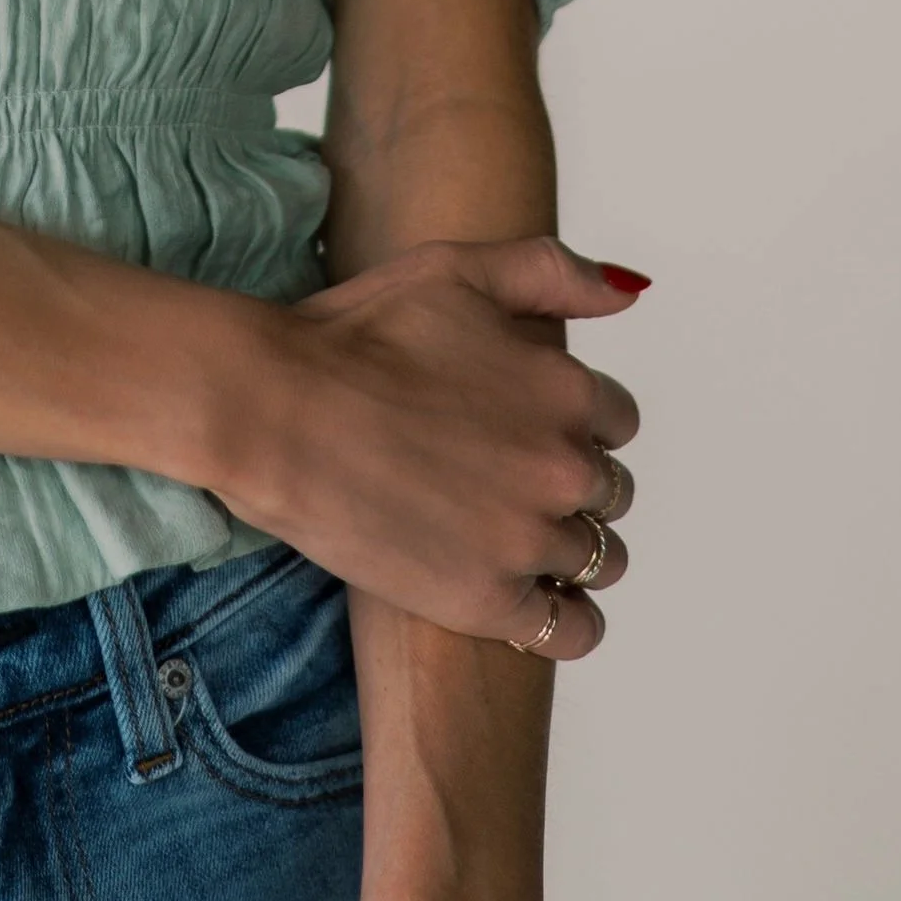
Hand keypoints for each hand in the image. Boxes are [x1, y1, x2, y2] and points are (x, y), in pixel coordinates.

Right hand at [216, 236, 641, 656]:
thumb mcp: (455, 270)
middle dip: (566, 484)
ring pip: (600, 559)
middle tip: (498, 476)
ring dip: (564, 548)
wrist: (273, 409)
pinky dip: (564, 620)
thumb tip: (627, 293)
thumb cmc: (355, 334)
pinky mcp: (488, 601)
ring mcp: (527, 539)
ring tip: (502, 533)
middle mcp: (561, 466)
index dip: (569, 421)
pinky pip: (572, 630)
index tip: (520, 424)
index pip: (616, 421)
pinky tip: (528, 598)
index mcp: (565, 389)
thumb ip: (552, 272)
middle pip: (610, 493)